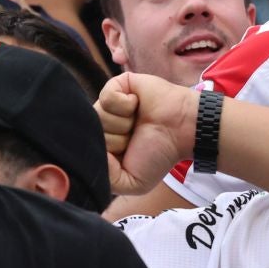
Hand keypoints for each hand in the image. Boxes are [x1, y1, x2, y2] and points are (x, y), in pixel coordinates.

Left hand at [97, 72, 198, 195]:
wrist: (182, 130)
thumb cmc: (159, 154)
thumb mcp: (131, 182)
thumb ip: (106, 178)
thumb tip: (89, 155)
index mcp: (103, 144)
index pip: (86, 150)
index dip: (107, 156)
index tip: (128, 155)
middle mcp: (103, 123)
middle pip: (90, 132)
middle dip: (116, 141)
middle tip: (136, 137)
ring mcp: (109, 104)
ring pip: (97, 115)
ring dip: (123, 124)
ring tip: (139, 121)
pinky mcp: (119, 85)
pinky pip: (107, 97)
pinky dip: (124, 105)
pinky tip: (137, 105)